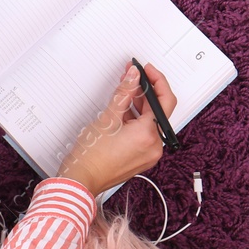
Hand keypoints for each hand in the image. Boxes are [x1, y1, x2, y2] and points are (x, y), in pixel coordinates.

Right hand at [57, 62, 177, 196]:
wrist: (83, 179)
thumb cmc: (92, 155)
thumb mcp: (107, 118)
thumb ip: (124, 94)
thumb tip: (134, 77)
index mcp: (149, 136)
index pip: (165, 100)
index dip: (156, 80)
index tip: (145, 69)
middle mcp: (155, 146)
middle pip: (158, 111)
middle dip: (146, 92)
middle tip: (132, 76)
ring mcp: (150, 154)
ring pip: (151, 122)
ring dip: (140, 105)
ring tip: (124, 92)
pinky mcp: (142, 157)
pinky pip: (145, 133)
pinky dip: (136, 120)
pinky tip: (122, 111)